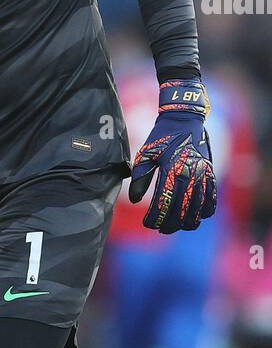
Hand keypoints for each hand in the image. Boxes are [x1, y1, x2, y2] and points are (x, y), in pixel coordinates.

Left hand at [128, 80, 216, 233]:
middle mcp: (190, 173)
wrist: (184, 118)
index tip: (147, 223)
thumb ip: (140, 178)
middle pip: (182, 210)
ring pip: (198, 208)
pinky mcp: (211, 173)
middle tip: (160, 229)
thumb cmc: (160, 137)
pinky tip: (196, 217)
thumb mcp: (145, 154)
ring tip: (177, 226)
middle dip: (170, 224)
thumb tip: (134, 201)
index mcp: (171, 169)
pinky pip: (212, 198)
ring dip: (188, 222)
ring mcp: (203, 174)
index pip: (163, 202)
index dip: (155, 217)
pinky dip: (205, 211)